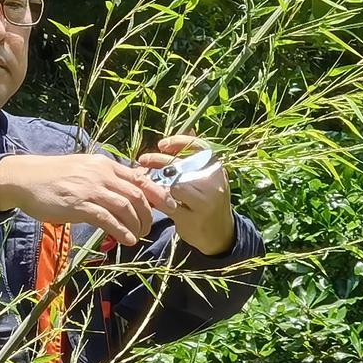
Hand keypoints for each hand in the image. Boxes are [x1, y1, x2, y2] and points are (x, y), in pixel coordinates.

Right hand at [0, 152, 177, 247]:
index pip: (140, 178)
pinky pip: (107, 219)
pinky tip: (126, 240)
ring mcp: (91, 189)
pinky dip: (121, 230)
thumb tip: (124, 191)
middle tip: (149, 228)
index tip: (169, 206)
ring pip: (125, 207)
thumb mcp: (84, 170)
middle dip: (149, 214)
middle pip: (137, 194)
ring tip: (138, 237)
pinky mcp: (79, 205)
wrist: (25, 178)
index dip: (158, 193)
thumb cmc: (53, 177)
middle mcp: (101, 174)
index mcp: (105, 165)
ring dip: (137, 225)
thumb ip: (104, 178)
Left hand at [137, 135, 235, 255]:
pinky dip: (154, 198)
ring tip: (144, 180)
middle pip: (181, 165)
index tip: (161, 144)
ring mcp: (204, 202)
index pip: (199, 147)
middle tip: (143, 160)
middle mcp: (213, 183)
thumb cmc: (208, 200)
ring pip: (173, 185)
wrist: (220, 234)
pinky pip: (166, 203)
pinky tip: (148, 195)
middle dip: (158, 161)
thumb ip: (196, 156)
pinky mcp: (191, 218)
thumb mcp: (208, 177)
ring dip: (154, 181)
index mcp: (217, 169)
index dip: (178, 142)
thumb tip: (190, 129)